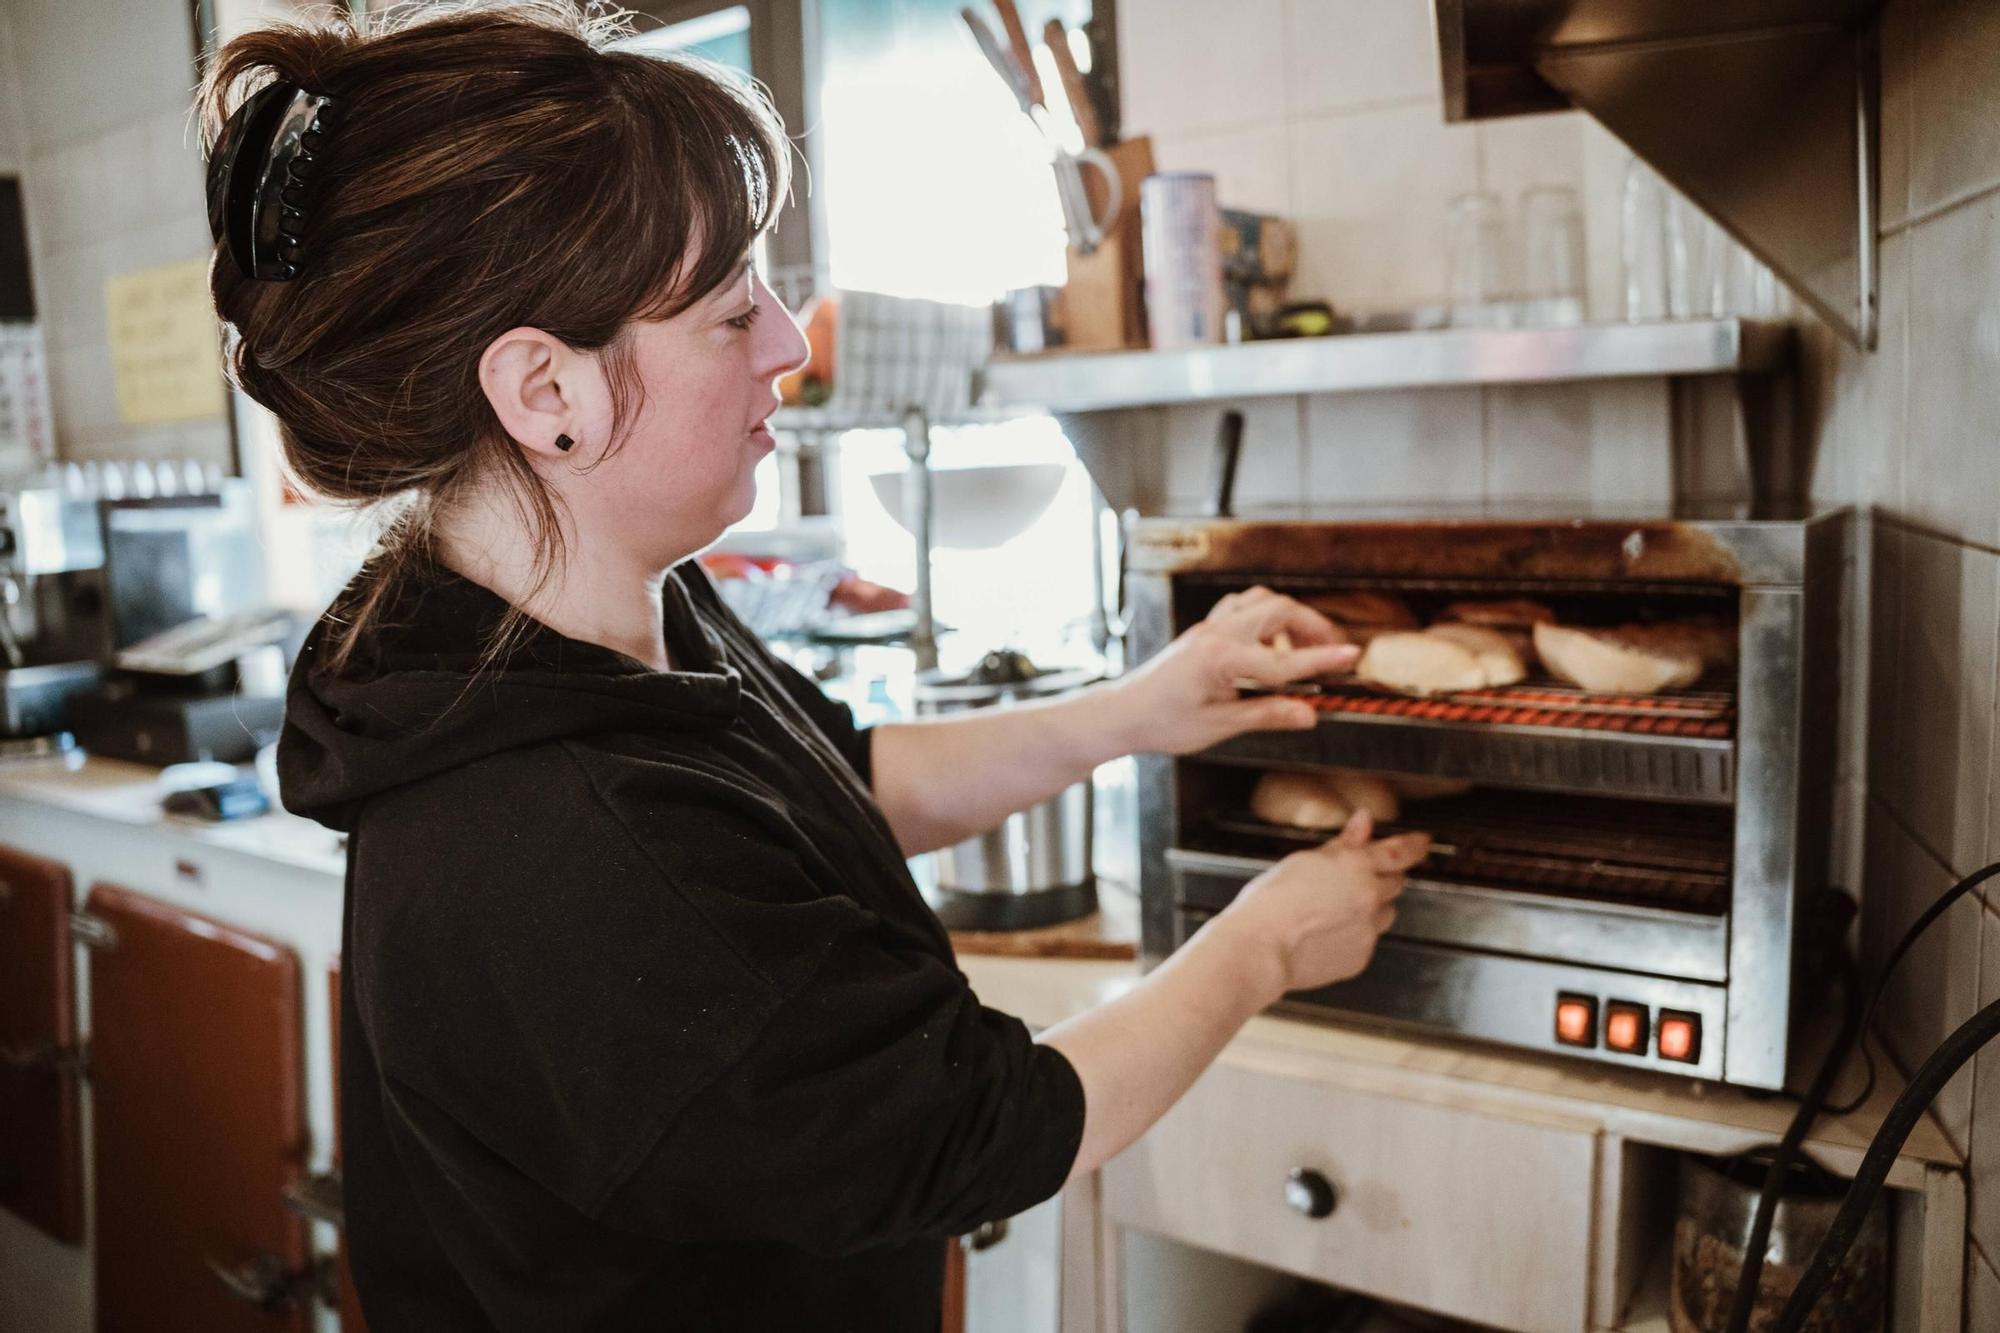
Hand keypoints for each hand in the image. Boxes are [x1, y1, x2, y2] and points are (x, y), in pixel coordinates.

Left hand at [1105, 586, 1355, 755]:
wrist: (1122, 713)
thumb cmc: (1163, 723)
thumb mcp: (1218, 726)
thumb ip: (1267, 715)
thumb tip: (1310, 715)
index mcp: (1219, 659)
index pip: (1283, 661)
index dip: (1322, 660)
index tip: (1353, 655)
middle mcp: (1216, 634)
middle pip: (1278, 609)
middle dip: (1312, 626)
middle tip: (1332, 653)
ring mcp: (1209, 628)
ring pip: (1261, 601)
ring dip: (1290, 618)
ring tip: (1305, 648)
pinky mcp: (1205, 631)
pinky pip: (1243, 607)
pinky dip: (1266, 617)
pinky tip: (1273, 644)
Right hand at [1204, 813, 1430, 1001]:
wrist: (1260, 947)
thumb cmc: (1270, 903)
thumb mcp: (1303, 861)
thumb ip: (1341, 845)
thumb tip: (1362, 824)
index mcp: (1355, 866)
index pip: (1400, 851)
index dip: (1415, 846)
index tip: (1421, 843)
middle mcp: (1369, 897)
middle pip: (1395, 883)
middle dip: (1383, 878)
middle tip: (1359, 879)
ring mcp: (1367, 930)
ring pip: (1385, 914)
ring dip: (1372, 908)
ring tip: (1338, 910)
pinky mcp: (1360, 957)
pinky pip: (1368, 941)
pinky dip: (1355, 935)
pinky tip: (1328, 932)